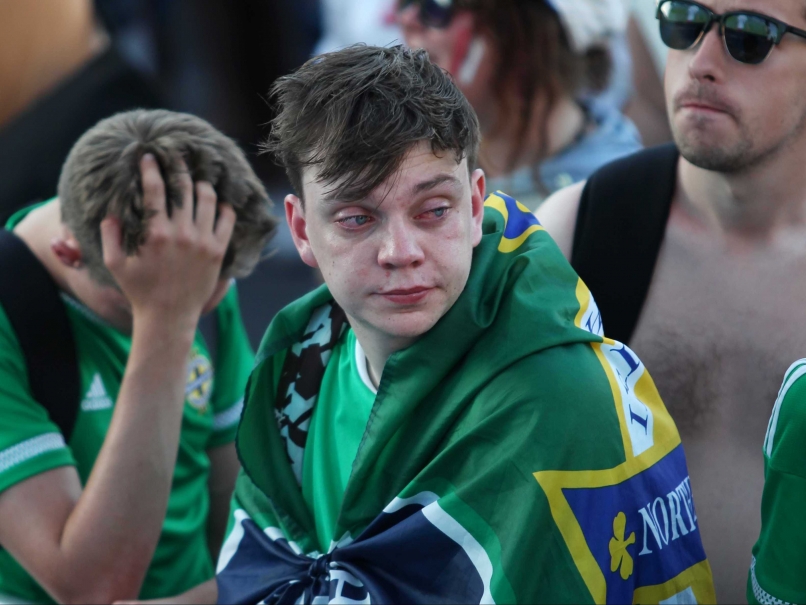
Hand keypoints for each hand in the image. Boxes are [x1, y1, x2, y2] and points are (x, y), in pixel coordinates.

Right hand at [100, 154, 235, 329]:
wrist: (168, 316)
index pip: (155, 189)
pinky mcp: (218, 251)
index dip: (152, 168)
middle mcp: (181, 234)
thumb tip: (110, 212)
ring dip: (202, 184)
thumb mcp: (115, 264)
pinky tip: (218, 201)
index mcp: (155, 233)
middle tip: (176, 157)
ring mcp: (203, 242)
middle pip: (184, 188)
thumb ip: (110, 235)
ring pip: (207, 199)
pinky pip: (227, 220)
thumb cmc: (139, 290)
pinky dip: (224, 206)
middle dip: (179, 168)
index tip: (150, 156)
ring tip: (197, 179)